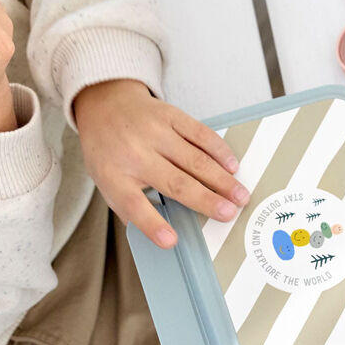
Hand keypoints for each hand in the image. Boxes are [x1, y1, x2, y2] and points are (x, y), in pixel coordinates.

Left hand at [72, 79, 250, 248]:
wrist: (105, 103)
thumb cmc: (109, 150)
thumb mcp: (107, 181)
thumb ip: (130, 208)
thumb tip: (162, 235)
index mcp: (114, 175)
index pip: (133, 204)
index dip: (152, 224)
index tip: (171, 241)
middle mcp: (134, 154)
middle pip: (175, 182)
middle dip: (205, 200)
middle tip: (229, 214)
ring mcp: (154, 132)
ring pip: (194, 159)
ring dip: (221, 179)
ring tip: (240, 195)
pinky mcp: (170, 115)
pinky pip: (200, 133)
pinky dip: (219, 151)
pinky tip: (232, 165)